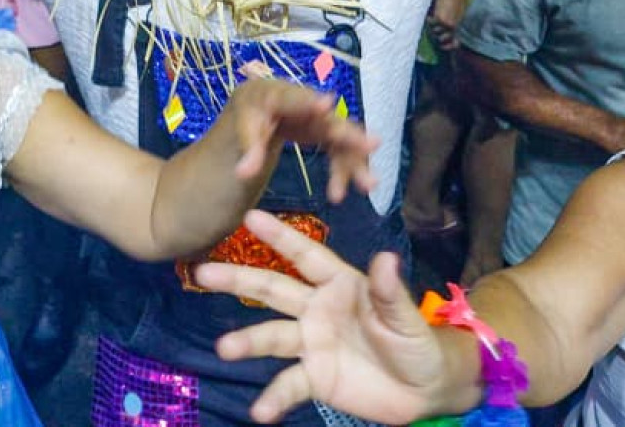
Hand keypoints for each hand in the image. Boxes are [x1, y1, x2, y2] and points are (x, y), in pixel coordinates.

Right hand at [196, 210, 469, 422]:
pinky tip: (260, 411)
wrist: (422, 391)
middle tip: (202, 272)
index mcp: (340, 284)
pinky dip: (273, 398)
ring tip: (224, 348)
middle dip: (238, 279)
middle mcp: (317, 308)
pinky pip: (288, 385)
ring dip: (248, 342)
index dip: (280, 237)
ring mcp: (311, 343)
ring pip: (272, 336)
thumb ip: (390, 293)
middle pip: (273, 290)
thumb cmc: (416, 342)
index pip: (306, 256)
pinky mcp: (313, 378)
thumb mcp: (406, 318)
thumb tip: (386, 258)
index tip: (250, 217)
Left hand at [224, 78, 377, 205]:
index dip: (309, 102)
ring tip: (369, 185)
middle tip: (373, 145)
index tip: (327, 105)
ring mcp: (317, 116)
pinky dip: (345, 169)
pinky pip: (340, 149)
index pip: (291, 99)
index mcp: (273, 95)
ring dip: (355, 161)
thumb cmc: (246, 120)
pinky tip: (345, 190)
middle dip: (349, 134)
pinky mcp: (325, 130)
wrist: (258, 116)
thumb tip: (245, 173)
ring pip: (341, 137)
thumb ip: (249, 151)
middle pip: (327, 119)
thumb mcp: (241, 133)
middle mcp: (302, 102)